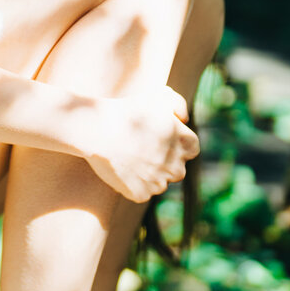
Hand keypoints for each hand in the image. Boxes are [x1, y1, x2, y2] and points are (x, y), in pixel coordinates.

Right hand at [76, 88, 199, 203]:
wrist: (98, 129)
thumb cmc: (128, 109)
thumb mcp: (159, 96)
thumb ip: (180, 105)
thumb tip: (184, 120)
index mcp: (185, 143)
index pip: (191, 149)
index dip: (176, 143)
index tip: (159, 138)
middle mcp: (176, 166)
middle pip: (177, 169)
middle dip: (165, 162)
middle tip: (143, 150)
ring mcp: (158, 183)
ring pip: (159, 183)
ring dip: (150, 175)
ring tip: (130, 159)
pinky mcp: (141, 194)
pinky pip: (142, 193)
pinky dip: (134, 185)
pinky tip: (122, 170)